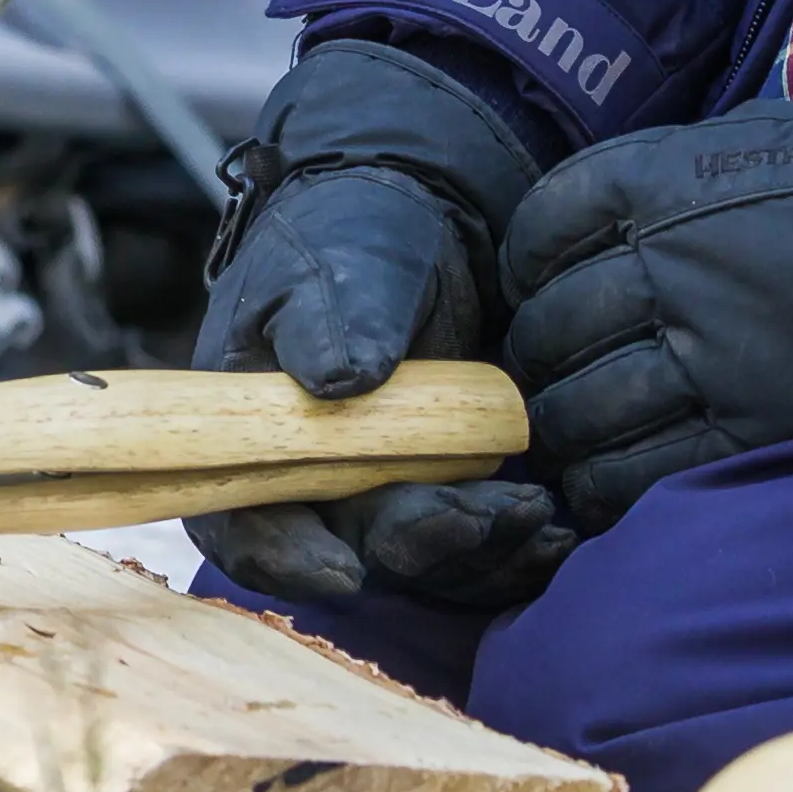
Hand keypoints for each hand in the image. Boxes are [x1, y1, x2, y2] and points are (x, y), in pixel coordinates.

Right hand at [181, 39, 572, 611]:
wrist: (415, 220)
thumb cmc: (348, 233)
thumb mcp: (332, 258)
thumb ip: (329, 315)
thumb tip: (338, 381)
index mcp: (252, 425)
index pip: (240, 520)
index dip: (282, 558)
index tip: (342, 571)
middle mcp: (307, 472)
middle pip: (344, 545)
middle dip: (413, 542)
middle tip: (475, 516)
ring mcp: (377, 484)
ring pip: (417, 554)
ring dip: (473, 549)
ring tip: (534, 513)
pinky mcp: (439, 483)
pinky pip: (469, 542)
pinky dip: (509, 547)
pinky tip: (551, 531)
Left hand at [497, 24, 792, 531]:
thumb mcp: (759, 137)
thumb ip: (669, 168)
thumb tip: (595, 213)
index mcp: (664, 184)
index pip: (541, 227)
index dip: (523, 264)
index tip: (530, 285)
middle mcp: (670, 267)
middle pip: (548, 329)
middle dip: (532, 359)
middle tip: (539, 375)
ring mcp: (707, 356)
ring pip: (580, 412)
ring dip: (560, 431)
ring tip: (568, 436)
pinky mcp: (747, 432)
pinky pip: (636, 477)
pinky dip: (603, 488)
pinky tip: (604, 483)